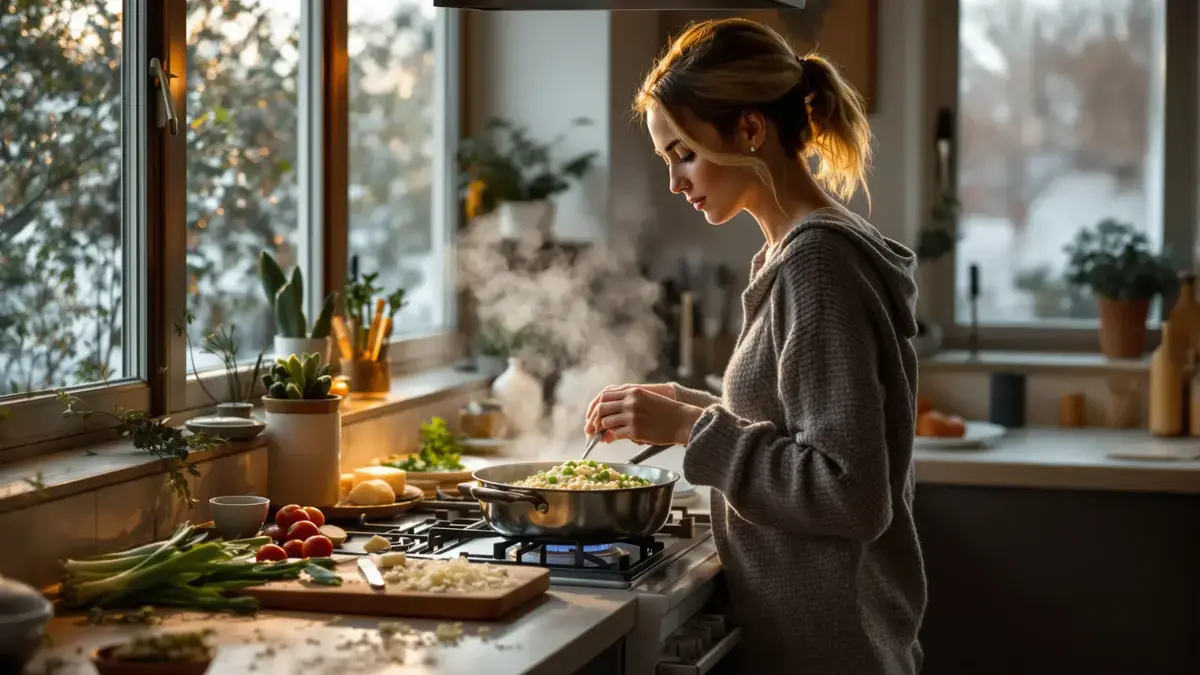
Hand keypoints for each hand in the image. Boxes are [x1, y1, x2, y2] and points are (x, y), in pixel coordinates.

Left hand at [584, 384, 704, 445]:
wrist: (682, 420)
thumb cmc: (666, 412)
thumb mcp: (646, 399)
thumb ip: (627, 404)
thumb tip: (609, 416)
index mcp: (633, 391)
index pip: (604, 396)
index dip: (594, 407)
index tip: (590, 416)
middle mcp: (630, 402)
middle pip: (601, 408)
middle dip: (592, 420)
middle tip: (590, 430)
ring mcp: (632, 416)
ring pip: (606, 422)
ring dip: (601, 430)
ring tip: (600, 436)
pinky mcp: (635, 430)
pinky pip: (615, 434)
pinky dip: (610, 437)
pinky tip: (610, 439)